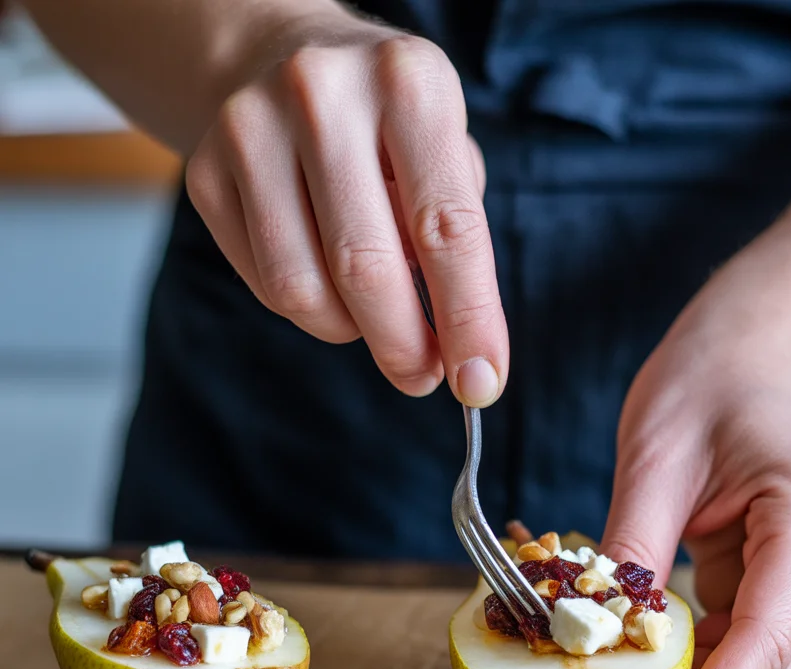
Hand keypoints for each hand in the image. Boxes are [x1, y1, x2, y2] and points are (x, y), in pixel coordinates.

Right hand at [185, 15, 505, 405]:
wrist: (283, 59)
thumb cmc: (389, 128)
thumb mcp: (445, 156)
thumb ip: (457, 246)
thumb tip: (463, 353)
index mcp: (409, 84)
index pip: (447, 228)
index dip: (468, 319)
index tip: (481, 382)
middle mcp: (322, 95)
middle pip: (366, 265)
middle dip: (404, 345)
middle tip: (423, 377)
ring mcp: (250, 129)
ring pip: (304, 289)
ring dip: (352, 331)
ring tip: (376, 317)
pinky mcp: (204, 171)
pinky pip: (266, 286)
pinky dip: (310, 310)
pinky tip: (329, 284)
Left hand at [601, 285, 790, 668]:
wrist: (749, 354)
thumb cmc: (705, 384)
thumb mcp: (654, 458)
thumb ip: (631, 549)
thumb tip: (596, 638)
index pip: (769, 633)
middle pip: (774, 661)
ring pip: (767, 659)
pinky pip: (752, 635)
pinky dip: (706, 658)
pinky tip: (655, 666)